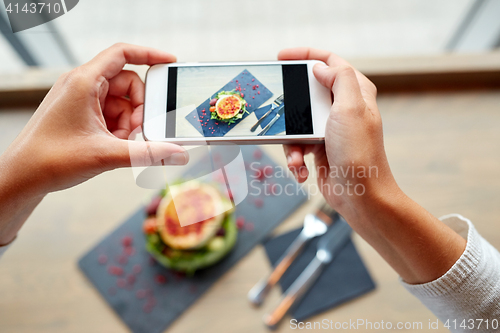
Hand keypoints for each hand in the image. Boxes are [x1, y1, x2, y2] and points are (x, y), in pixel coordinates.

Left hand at [0, 43, 187, 244]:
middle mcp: (83, 85)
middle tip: (138, 132)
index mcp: (84, 82)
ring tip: (122, 144)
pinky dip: (120, 130)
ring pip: (122, 103)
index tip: (171, 62)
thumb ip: (147, 153)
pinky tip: (114, 146)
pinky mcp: (82, 114)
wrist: (23, 177)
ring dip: (129, 124)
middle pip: (128, 84)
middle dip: (139, 109)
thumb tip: (178, 153)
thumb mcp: (106, 154)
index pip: (122, 54)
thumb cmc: (51, 159)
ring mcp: (82, 100)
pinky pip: (112, 115)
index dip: (150, 54)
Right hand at [279, 48, 465, 283]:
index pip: (330, 62)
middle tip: (280, 113)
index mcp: (354, 92)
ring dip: (292, 141)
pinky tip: (301, 169)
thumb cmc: (359, 153)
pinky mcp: (320, 148)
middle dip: (291, 108)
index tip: (282, 58)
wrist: (360, 197)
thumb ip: (339, 78)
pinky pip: (297, 145)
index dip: (306, 56)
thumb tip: (320, 66)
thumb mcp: (350, 108)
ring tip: (297, 157)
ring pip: (298, 122)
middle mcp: (343, 108)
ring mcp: (330, 129)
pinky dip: (295, 158)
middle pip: (307, 94)